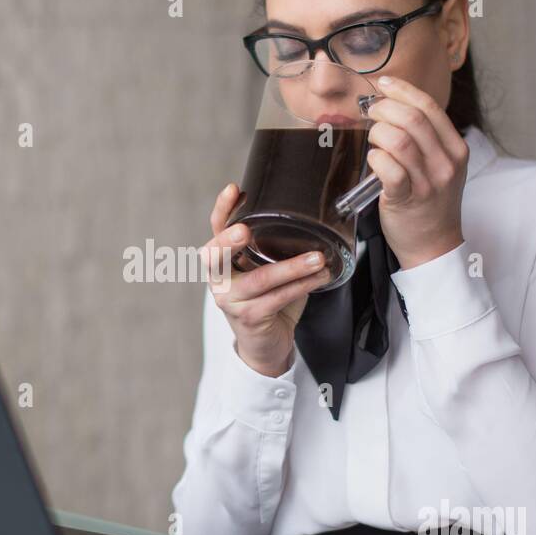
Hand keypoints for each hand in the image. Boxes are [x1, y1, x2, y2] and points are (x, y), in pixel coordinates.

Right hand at [199, 183, 332, 376]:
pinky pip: (278, 298)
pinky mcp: (250, 318)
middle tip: (245, 230)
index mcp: (222, 261)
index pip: (215, 230)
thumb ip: (276, 247)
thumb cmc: (268, 301)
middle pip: (214, 255)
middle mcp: (219, 280)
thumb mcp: (267, 269)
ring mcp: (231, 300)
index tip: (233, 189)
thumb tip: (315, 216)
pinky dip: (303, 285)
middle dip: (228, 240)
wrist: (265, 345)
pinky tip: (320, 277)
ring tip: (318, 257)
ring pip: (260, 279)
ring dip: (293, 267)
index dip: (222, 209)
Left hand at [363, 76, 468, 268]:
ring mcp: (428, 181)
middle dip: (384, 109)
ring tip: (374, 140)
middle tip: (372, 114)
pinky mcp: (407, 198)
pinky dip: (375, 158)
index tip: (385, 84)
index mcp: (455, 148)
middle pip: (412, 118)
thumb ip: (425, 138)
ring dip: (378, 133)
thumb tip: (394, 106)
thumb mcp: (440, 165)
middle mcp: (446, 163)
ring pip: (398, 139)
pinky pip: (387, 168)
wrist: (434, 245)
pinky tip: (374, 160)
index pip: (429, 107)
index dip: (403, 90)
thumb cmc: (430, 202)